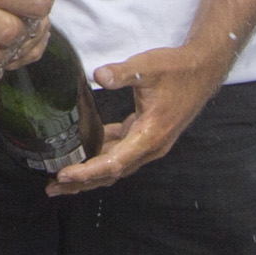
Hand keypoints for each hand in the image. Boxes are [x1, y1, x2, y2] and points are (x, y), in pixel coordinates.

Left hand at [48, 37, 233, 194]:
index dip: (88, 171)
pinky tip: (84, 150)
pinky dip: (102, 155)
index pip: (114, 162)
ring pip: (115, 165)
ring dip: (90, 172)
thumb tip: (99, 76)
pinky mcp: (147, 135)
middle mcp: (150, 146)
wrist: (202, 70)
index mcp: (150, 135)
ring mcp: (149, 143)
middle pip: (112, 173)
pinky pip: (121, 152)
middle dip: (83, 183)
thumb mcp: (148, 67)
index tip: (65, 176)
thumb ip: (122, 73)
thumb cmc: (178, 70)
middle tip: (53, 187)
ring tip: (62, 178)